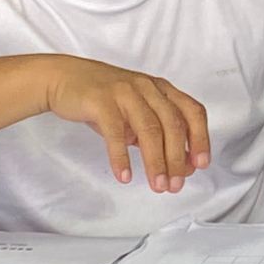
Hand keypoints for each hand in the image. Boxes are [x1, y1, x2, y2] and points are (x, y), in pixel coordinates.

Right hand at [41, 57, 210, 191]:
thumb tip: (183, 166)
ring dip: (155, 161)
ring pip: (149, 129)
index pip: (192, 112)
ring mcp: (125, 92)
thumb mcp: (136, 114)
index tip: (201, 164)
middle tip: (175, 185)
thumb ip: (159, 136)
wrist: (63, 78)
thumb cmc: (104, 100)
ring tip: (157, 185)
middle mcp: (147, 87)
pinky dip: (121, 156)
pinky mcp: (100, 100)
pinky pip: (115, 132)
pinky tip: (125, 175)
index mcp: (161, 89)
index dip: (200, 138)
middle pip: (172, 124)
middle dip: (177, 158)